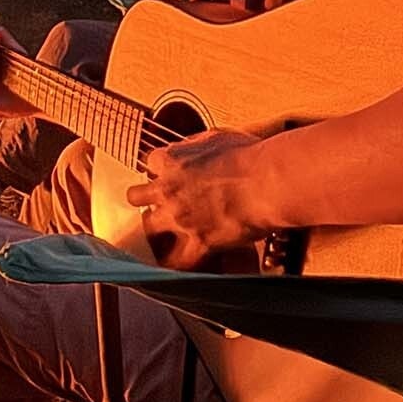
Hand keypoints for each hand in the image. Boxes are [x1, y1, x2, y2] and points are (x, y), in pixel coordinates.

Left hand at [125, 129, 270, 269]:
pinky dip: (177, 264)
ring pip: (148, 229)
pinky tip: (178, 264)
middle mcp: (168, 190)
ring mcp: (180, 218)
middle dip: (144, 200)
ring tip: (161, 233)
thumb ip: (195, 145)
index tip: (169, 172)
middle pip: (136, 196)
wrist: (266, 182)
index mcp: (172, 161)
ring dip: (155, 231)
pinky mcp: (198, 242)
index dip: (161, 169)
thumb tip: (191, 148)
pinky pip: (177, 261)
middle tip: (156, 202)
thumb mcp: (215, 136)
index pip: (151, 162)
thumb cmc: (248, 156)